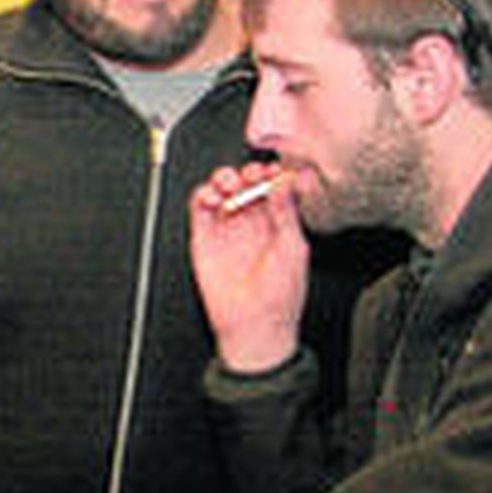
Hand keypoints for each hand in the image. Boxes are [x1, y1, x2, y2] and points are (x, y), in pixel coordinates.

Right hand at [188, 163, 309, 372]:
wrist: (254, 323)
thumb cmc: (280, 295)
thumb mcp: (293, 249)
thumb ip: (287, 213)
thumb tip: (283, 183)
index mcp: (277, 222)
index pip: (272, 185)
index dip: (270, 173)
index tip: (272, 169)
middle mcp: (252, 221)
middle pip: (245, 181)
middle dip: (246, 171)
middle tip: (249, 174)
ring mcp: (228, 227)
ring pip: (221, 189)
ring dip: (223, 178)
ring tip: (229, 184)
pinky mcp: (205, 236)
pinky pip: (199, 206)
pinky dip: (202, 195)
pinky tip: (211, 197)